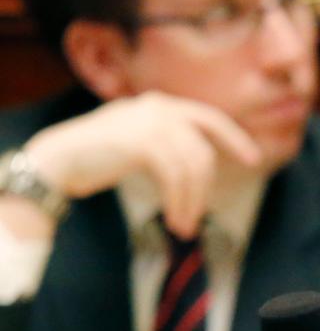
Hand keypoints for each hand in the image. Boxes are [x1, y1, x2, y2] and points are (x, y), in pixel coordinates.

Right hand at [21, 91, 260, 239]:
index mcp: (160, 104)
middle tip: (198, 217)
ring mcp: (150, 123)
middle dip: (204, 189)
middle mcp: (158, 108)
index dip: (233, 139)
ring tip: (183, 226)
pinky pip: (176, 177)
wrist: (57, 159)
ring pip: (192, 168)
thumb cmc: (95, 156)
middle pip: (202, 152)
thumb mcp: (136, 139)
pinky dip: (179, 202)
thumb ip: (166, 141)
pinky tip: (174, 219)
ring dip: (191, 202)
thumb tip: (200, 163)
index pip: (209, 118)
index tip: (253, 159)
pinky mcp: (142, 142)